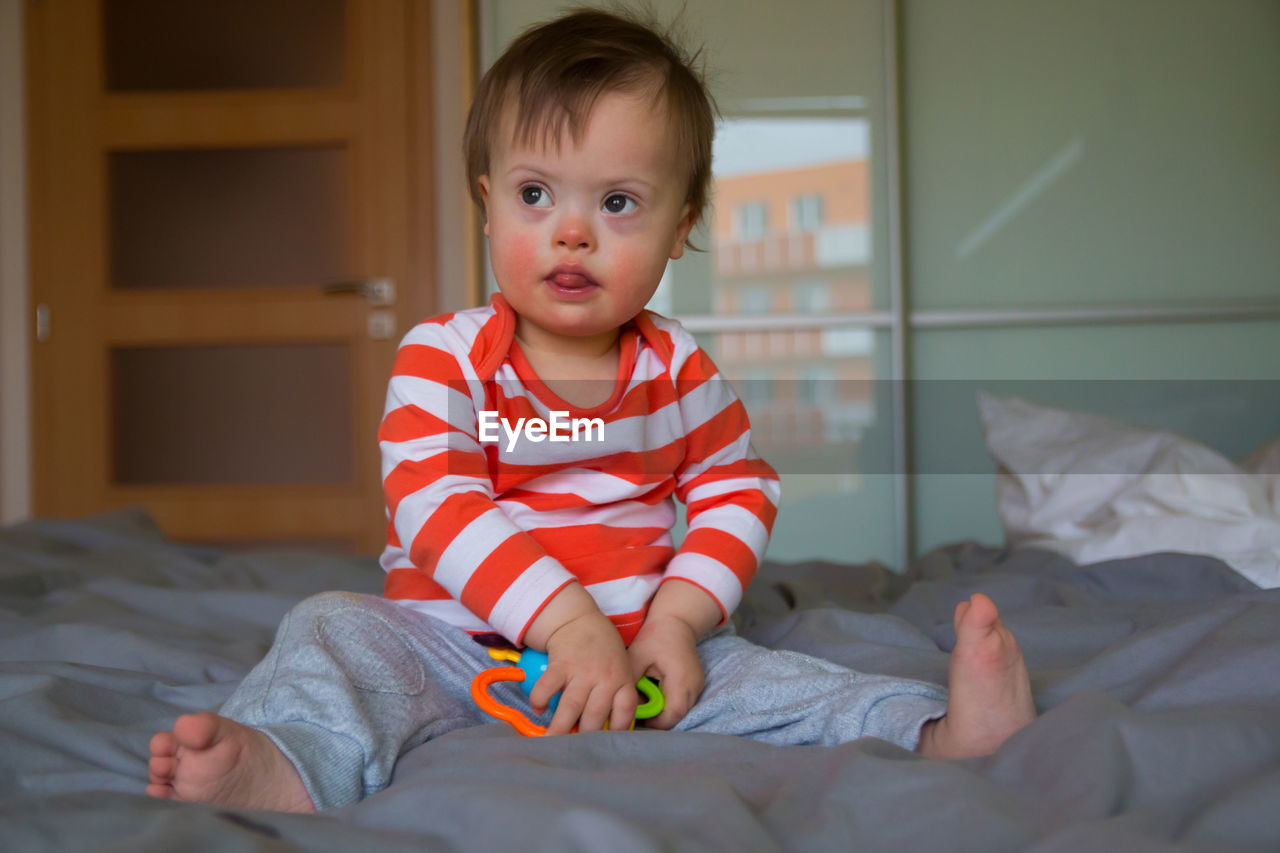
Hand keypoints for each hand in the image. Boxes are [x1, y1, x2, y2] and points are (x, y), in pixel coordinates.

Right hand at [532, 609, 636, 734]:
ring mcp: (582, 671)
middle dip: (583, 738)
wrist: (579, 619)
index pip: (625, 711)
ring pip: (571, 706)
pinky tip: (538, 709)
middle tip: (574, 752)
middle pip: (595, 716)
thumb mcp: (620, 667)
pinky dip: (540, 700)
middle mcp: (605, 678)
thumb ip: (616, 693)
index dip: (617, 731)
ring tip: (551, 743)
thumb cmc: (602, 649)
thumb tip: (607, 728)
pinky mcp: (561, 664)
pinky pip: (548, 687)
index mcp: (622, 680)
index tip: (606, 745)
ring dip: (560, 728)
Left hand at [627, 613, 703, 729]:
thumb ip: (631, 683)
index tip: (639, 718)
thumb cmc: (655, 638)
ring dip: (664, 712)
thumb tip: (624, 706)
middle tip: (640, 711)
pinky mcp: (696, 685)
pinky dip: (669, 704)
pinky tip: (656, 693)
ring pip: (682, 711)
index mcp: (681, 679)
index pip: (674, 714)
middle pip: (679, 716)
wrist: (676, 622)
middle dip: (659, 720)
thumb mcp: (636, 657)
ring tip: (647, 700)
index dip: (656, 723)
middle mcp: (694, 686)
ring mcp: (698, 686)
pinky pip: (683, 703)